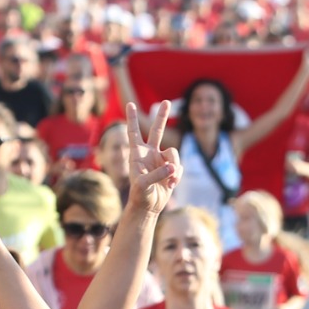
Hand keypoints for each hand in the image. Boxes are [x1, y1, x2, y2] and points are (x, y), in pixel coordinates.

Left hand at [125, 101, 180, 215]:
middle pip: (156, 131)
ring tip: (170, 181)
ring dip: (174, 167)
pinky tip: (171, 185)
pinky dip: (177, 175)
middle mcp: (149, 153)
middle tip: (167, 102)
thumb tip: (173, 167)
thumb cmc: (140, 195)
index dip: (132, 119)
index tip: (129, 104)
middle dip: (162, 117)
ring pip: (174, 154)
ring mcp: (160, 160)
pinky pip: (179, 166)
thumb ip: (157, 174)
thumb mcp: (143, 185)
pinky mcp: (170, 168)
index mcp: (137, 154)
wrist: (149, 206)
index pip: (133, 133)